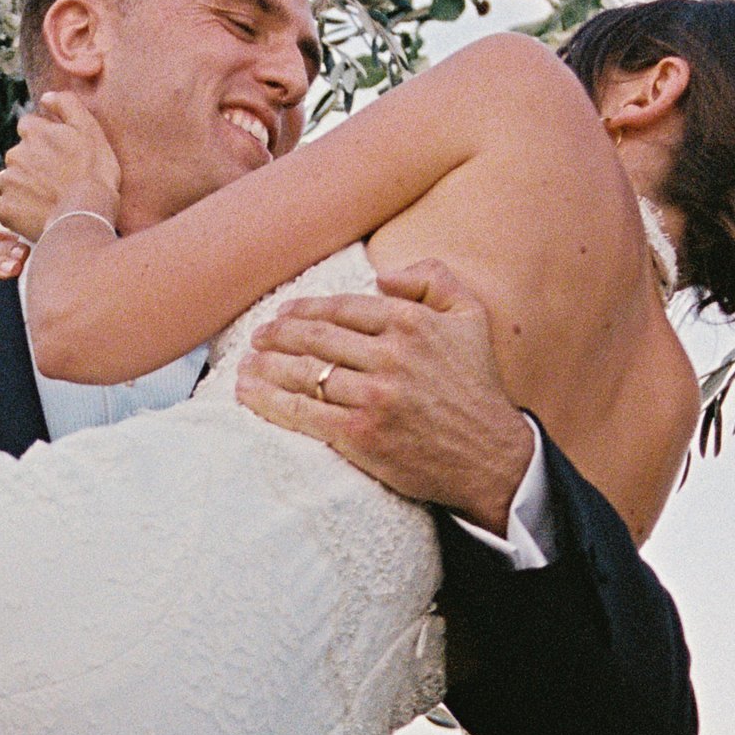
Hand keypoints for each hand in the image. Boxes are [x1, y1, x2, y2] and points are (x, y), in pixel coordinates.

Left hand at [0, 94, 121, 245]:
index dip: (44, 140)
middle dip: (33, 165)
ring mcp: (7, 182)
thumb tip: (45, 97)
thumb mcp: (90, 129)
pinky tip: (39, 215)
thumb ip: (67, 104)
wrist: (86, 214)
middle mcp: (15, 154)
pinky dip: (19, 212)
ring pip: (11, 181)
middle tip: (57, 181)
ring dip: (24, 188)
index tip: (60, 156)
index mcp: (33, 132)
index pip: (28, 127)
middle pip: (19, 155)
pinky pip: (7, 207)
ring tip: (48, 200)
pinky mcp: (5, 209)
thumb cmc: (94, 172)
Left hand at [234, 261, 534, 528]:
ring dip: (265, 366)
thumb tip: (381, 277)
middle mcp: (390, 355)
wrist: (490, 457)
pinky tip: (249, 394)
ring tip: (245, 364)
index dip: (304, 309)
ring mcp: (374, 396)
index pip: (341, 308)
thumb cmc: (477, 387)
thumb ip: (432, 278)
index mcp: (411, 322)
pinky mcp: (361, 434)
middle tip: (257, 337)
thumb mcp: (470, 316)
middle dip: (277, 334)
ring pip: (303, 372)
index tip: (283, 313)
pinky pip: (303, 412)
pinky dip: (269, 401)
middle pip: (315, 337)